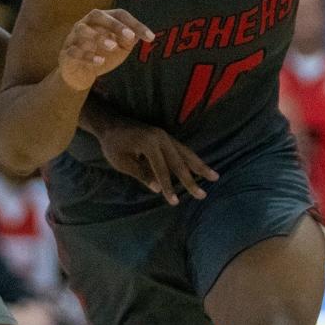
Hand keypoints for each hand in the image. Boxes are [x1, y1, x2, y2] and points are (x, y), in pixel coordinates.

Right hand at [58, 9, 153, 92]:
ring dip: (98, 37)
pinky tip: (100, 61)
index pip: (119, 15)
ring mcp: (73, 38)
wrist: (80, 75)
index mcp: (101, 20)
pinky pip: (74, 51)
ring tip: (112, 47)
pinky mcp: (66, 54)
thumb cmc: (102, 55)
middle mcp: (85, 24)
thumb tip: (140, 33)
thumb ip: (129, 39)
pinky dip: (87, 56)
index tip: (150, 37)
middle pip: (97, 15)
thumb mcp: (120, 48)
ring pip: (82, 30)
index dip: (135, 24)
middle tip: (130, 36)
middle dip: (114, 24)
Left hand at [98, 117, 218, 204]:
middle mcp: (161, 137)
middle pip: (179, 161)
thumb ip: (141, 174)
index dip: (169, 187)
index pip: (162, 169)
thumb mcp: (122, 162)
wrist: (110, 123)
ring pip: (186, 153)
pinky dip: (192, 159)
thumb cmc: (112, 145)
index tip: (175, 202)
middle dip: (191, 180)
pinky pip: (182, 149)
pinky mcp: (165, 136)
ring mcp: (165, 135)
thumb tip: (158, 189)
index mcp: (149, 143)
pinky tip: (200, 167)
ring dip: (200, 166)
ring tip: (214, 177)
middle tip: (202, 195)